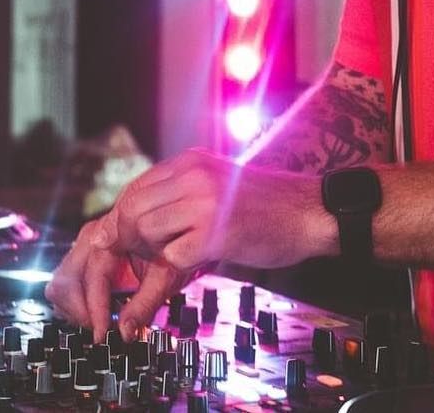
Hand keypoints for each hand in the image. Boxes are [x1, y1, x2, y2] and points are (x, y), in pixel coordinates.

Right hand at [45, 217, 191, 341]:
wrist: (173, 228)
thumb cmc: (172, 247)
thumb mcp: (166, 276)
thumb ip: (144, 305)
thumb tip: (125, 333)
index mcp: (111, 234)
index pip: (93, 277)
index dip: (96, 310)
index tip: (103, 334)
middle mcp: (91, 238)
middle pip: (64, 283)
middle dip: (81, 312)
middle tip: (103, 329)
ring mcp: (83, 247)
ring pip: (60, 286)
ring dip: (76, 310)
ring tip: (102, 321)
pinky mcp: (81, 259)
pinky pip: (64, 286)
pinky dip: (76, 304)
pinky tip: (99, 311)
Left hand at [94, 148, 334, 271]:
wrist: (311, 212)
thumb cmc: (269, 205)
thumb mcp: (219, 183)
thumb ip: (184, 193)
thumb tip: (143, 219)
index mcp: (191, 161)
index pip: (136, 188)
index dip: (124, 219)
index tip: (122, 241)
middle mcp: (193, 175)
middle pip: (133, 208)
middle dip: (127, 239)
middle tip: (139, 258)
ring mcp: (204, 203)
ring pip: (145, 231)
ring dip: (150, 254)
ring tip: (171, 260)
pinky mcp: (216, 233)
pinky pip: (172, 257)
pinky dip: (171, 272)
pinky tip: (186, 272)